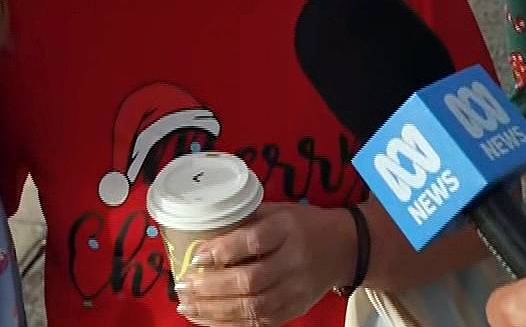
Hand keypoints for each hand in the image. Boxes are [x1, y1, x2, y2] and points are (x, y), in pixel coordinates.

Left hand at [173, 203, 354, 325]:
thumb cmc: (302, 225)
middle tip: (182, 288)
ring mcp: (296, 290)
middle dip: (210, 288)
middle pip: (249, 281)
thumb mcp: (277, 211)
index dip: (222, 252)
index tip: (196, 257)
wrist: (343, 248)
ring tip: (188, 308)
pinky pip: (260, 323)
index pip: (252, 242)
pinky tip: (207, 320)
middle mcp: (293, 261)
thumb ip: (245, 222)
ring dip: (215, 311)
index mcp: (287, 229)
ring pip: (253, 307)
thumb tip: (202, 236)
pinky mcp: (295, 309)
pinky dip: (230, 324)